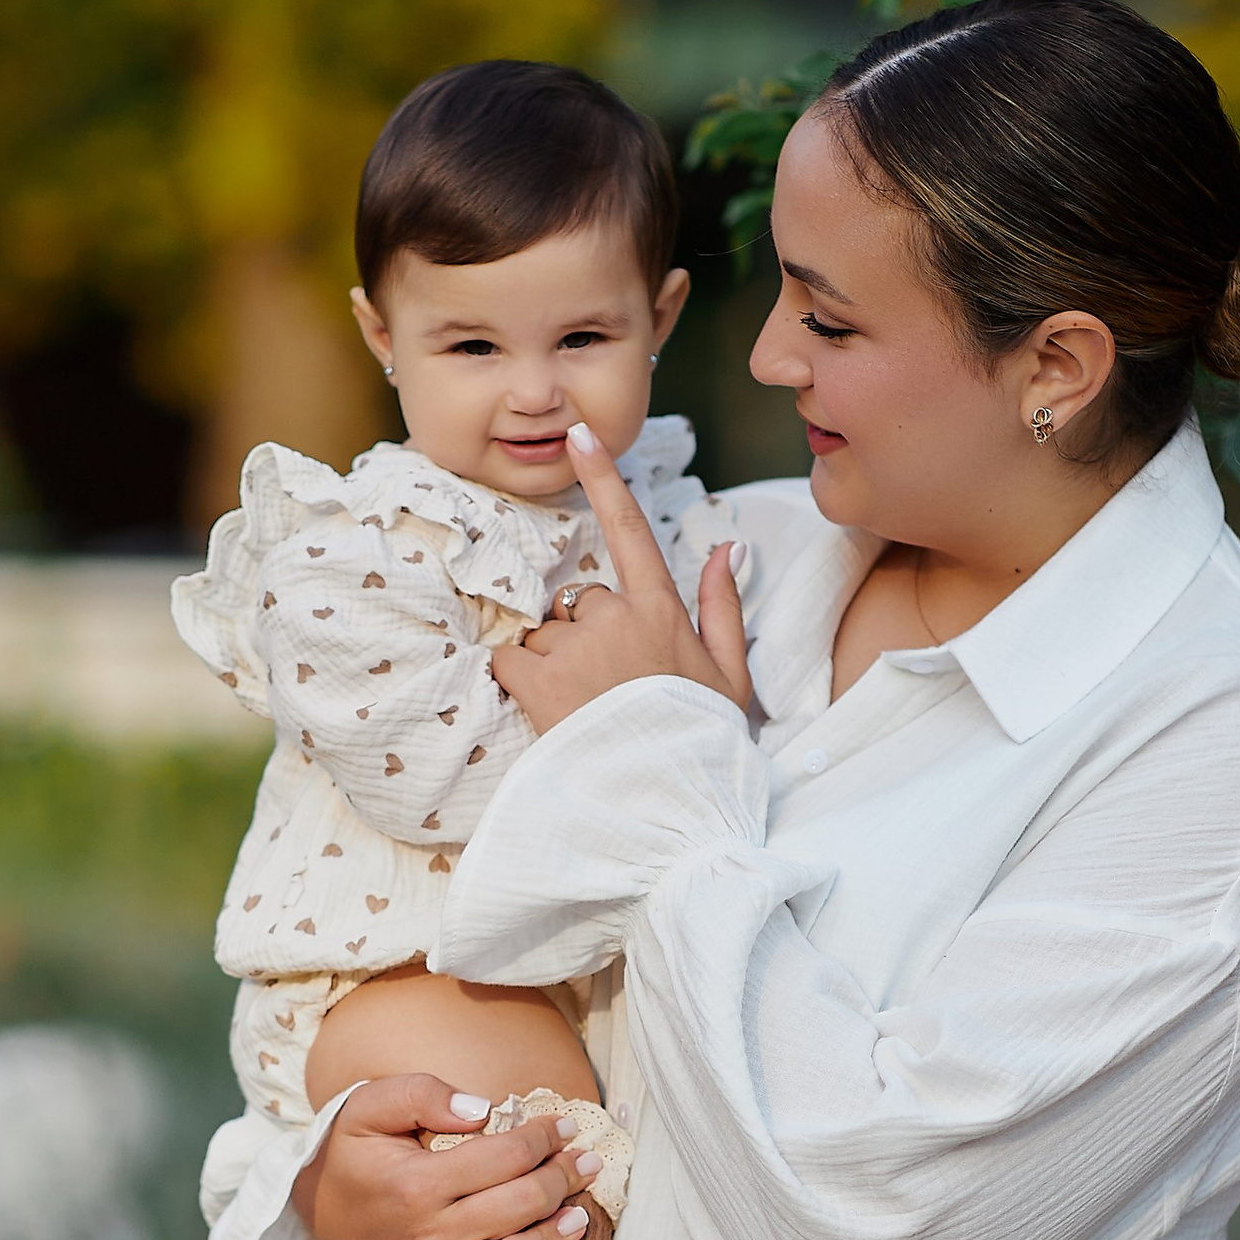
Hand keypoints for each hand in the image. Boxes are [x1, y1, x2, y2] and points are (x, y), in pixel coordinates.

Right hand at [292, 1074, 599, 1239]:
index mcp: (416, 1183)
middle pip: (517, 1208)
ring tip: (580, 1216)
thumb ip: (424, 1094)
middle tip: (585, 1162)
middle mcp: (426, 1235)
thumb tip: (483, 1111)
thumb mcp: (371, 1104)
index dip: (544, 1138)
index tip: (565, 1126)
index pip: (504, 1158)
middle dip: (561, 1180)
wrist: (317, 1203)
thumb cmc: (354, 1149)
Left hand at [490, 424, 753, 736]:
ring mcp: (574, 647)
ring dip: (555, 662)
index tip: (580, 436)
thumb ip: (721, 606)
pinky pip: (510, 658)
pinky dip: (519, 678)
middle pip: (580, 601)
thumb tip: (725, 548)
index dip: (604, 478)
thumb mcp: (729, 675)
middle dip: (585, 635)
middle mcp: (614, 618)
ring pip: (545, 632)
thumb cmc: (701, 742)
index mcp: (660, 611)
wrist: (668, 803)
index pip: (630, 529)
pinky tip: (550, 710)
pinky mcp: (537, 679)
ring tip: (586, 709)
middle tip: (610, 690)